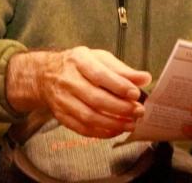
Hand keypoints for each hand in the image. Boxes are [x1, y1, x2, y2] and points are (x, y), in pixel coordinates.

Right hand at [37, 47, 151, 138]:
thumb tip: (145, 78)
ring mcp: (62, 99)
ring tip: (130, 124)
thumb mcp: (99, 58)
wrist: (46, 74)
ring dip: (113, 123)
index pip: (99, 75)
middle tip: (138, 111)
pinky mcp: (61, 115)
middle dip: (120, 108)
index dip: (119, 86)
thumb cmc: (79, 65)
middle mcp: (68, 80)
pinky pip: (82, 128)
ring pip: (89, 116)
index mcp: (79, 60)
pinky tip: (115, 130)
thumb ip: (122, 70)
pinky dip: (101, 132)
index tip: (136, 93)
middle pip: (95, 98)